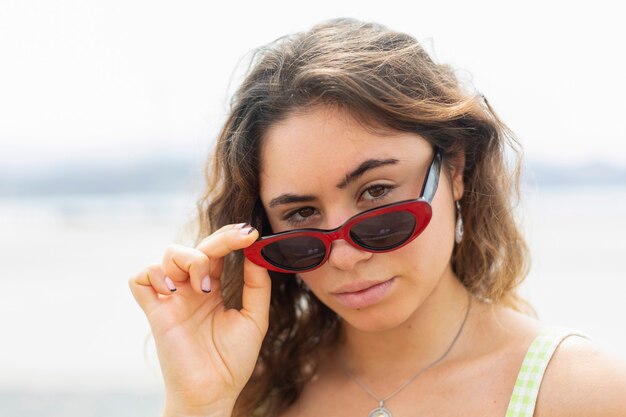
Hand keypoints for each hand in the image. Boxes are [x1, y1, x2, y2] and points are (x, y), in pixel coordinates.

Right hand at [129, 223, 270, 415]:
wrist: (214, 393)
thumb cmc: (233, 361)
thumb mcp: (255, 320)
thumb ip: (257, 287)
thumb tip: (256, 254)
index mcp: (213, 289)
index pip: (218, 252)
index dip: (232, 238)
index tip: (251, 233)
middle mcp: (190, 290)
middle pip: (196, 247)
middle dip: (220, 240)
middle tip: (242, 239)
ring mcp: (171, 299)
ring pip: (167, 255)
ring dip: (189, 259)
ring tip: (205, 286)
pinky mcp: (155, 312)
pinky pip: (140, 279)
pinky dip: (154, 275)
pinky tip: (174, 291)